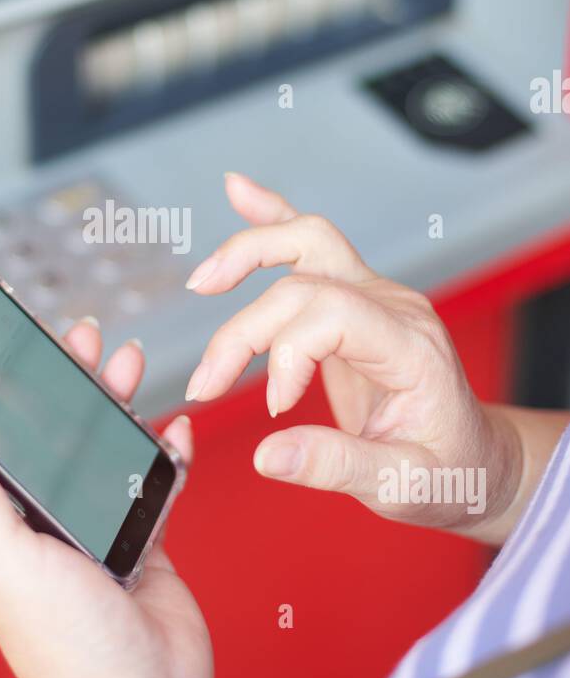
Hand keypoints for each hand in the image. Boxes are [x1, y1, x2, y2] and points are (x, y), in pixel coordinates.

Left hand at [0, 321, 212, 677]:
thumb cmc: (69, 648)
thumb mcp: (2, 554)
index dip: (0, 389)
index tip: (12, 342)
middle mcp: (43, 525)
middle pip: (53, 434)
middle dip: (68, 382)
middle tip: (85, 338)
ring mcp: (97, 531)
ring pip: (103, 449)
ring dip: (115, 405)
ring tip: (129, 363)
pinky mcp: (144, 541)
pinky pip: (153, 481)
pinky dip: (165, 451)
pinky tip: (174, 428)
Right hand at [183, 173, 521, 538]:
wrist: (475, 457)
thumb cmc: (447, 470)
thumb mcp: (403, 485)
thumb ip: (336, 466)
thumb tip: (267, 455)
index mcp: (411, 348)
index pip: (332, 315)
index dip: (286, 355)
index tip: (273, 409)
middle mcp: (394, 307)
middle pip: (301, 285)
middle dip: (241, 332)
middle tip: (206, 385)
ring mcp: (375, 295)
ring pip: (306, 242)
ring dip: (248, 253)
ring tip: (203, 283)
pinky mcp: (353, 299)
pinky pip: (312, 244)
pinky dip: (272, 216)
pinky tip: (238, 192)